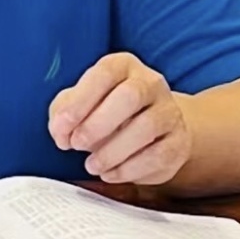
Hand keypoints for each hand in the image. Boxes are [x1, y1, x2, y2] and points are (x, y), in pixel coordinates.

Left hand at [48, 52, 192, 184]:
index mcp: (123, 65)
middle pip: (129, 97)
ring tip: (92, 164)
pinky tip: (110, 173)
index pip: (104, 74)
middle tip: (77, 144)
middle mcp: (150, 82)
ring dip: (112, 152)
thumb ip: (64, 112)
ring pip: (146, 128)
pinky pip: (158, 156)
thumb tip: (61, 131)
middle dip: (97, 125)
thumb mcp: (81, 102)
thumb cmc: (107, 110)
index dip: (81, 100)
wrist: (152, 127)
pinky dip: (129, 169)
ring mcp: (169, 111)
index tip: (63, 125)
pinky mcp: (178, 142)